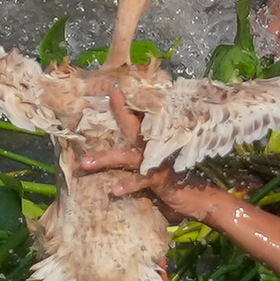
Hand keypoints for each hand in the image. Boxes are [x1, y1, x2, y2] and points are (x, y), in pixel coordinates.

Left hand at [80, 84, 219, 221]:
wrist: (194, 195)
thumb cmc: (170, 176)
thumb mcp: (157, 157)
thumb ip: (147, 143)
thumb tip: (129, 134)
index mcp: (152, 138)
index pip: (137, 115)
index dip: (124, 101)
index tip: (112, 85)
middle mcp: (153, 144)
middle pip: (132, 124)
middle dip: (120, 109)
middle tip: (109, 94)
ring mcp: (155, 160)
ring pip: (125, 156)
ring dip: (104, 159)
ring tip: (85, 162)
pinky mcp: (157, 177)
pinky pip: (139, 180)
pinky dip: (128, 185)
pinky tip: (114, 190)